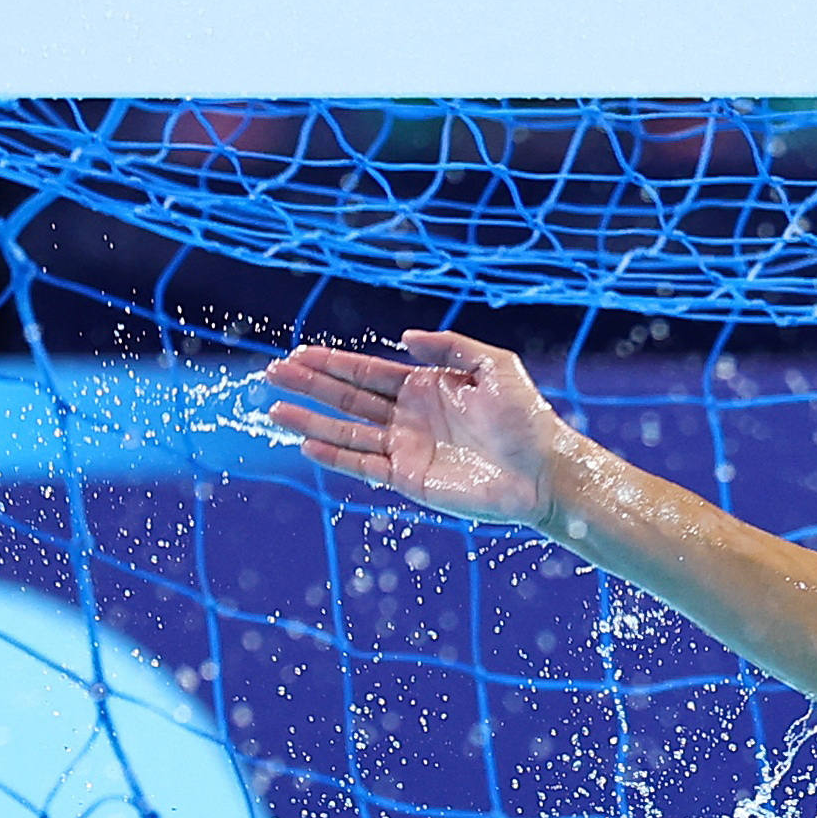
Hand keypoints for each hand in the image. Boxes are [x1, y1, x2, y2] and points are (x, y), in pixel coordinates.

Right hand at [262, 328, 572, 525]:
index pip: (368, 372)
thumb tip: (403, 338)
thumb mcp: (494, 366)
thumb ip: (449, 346)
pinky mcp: (409, 479)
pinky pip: (363, 465)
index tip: (298, 353)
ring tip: (273, 411)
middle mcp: (409, 416)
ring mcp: (406, 448)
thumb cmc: (526, 417)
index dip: (333, 364)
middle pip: (348, 398)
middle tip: (272, 373)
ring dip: (310, 422)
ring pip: (346, 432)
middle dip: (310, 386)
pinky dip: (335, 456)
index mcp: (425, 386)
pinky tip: (307, 444)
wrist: (544, 470)